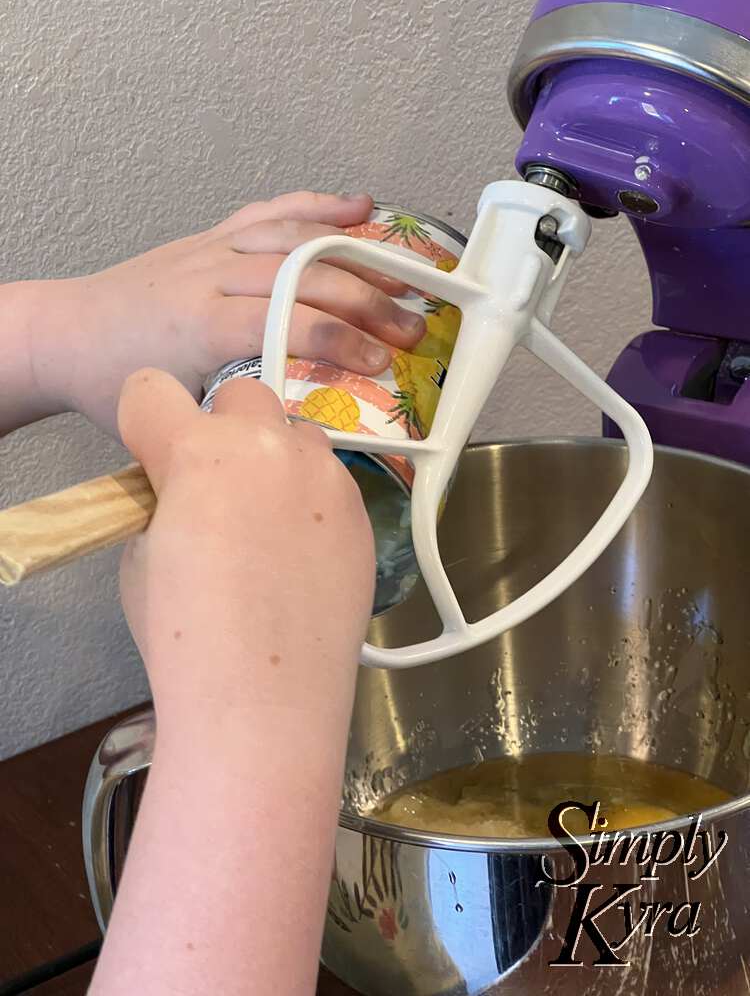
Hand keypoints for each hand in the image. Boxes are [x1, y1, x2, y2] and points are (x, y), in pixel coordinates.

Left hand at [31, 191, 423, 434]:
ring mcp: (213, 247)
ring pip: (297, 237)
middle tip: (413, 327)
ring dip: (358, 255)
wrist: (64, 332)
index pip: (288, 324)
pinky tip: (359, 207)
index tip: (382, 363)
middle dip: (368, 301)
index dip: (342, 342)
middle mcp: (211, 276)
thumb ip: (230, 425)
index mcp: (200, 326)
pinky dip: (318, 206)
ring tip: (407, 275)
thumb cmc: (111, 383)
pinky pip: (271, 211)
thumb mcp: (169, 418)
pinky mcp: (212, 235)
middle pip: (306, 275)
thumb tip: (296, 442)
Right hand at [89, 368, 374, 995]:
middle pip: (241, 393)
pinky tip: (303, 555)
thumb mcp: (145, 557)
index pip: (152, 388)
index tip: (153, 458)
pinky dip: (313, 500)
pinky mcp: (363, 512)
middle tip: (217, 487)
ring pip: (298, 433)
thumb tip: (185, 491)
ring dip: (277, 459)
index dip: (145, 423)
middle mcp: (269, 446)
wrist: (265, 701)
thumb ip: (165, 500)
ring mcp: (326, 477)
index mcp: (197, 450)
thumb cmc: (186, 637)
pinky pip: (332, 481)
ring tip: (268, 523)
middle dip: (223, 428)